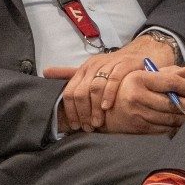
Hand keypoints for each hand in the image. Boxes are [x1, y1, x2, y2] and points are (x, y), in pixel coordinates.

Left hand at [44, 33, 181, 131]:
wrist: (139, 56)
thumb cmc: (112, 69)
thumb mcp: (90, 72)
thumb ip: (69, 74)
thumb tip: (45, 72)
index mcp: (84, 68)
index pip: (70, 91)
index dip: (71, 111)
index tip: (76, 125)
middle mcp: (95, 64)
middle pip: (81, 91)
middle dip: (83, 112)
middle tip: (88, 127)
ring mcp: (110, 63)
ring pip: (96, 86)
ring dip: (95, 108)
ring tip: (98, 122)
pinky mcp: (127, 64)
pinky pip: (115, 79)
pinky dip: (109, 94)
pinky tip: (107, 107)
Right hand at [101, 67, 184, 134]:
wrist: (102, 109)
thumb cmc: (125, 87)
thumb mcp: (141, 74)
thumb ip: (166, 73)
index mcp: (139, 79)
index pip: (170, 82)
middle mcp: (138, 97)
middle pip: (173, 103)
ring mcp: (138, 114)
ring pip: (170, 118)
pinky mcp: (139, 128)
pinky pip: (163, 128)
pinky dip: (175, 126)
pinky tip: (181, 122)